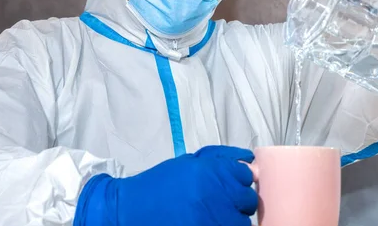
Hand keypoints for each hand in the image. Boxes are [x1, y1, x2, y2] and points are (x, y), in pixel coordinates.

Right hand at [74, 145, 257, 225]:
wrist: (129, 212)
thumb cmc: (158, 186)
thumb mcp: (187, 163)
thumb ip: (219, 158)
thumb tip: (247, 159)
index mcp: (211, 171)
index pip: (245, 177)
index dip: (237, 182)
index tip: (226, 187)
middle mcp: (216, 194)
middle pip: (248, 200)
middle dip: (237, 202)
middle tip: (218, 204)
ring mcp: (214, 219)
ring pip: (242, 222)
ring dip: (231, 219)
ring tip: (211, 217)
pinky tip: (206, 223)